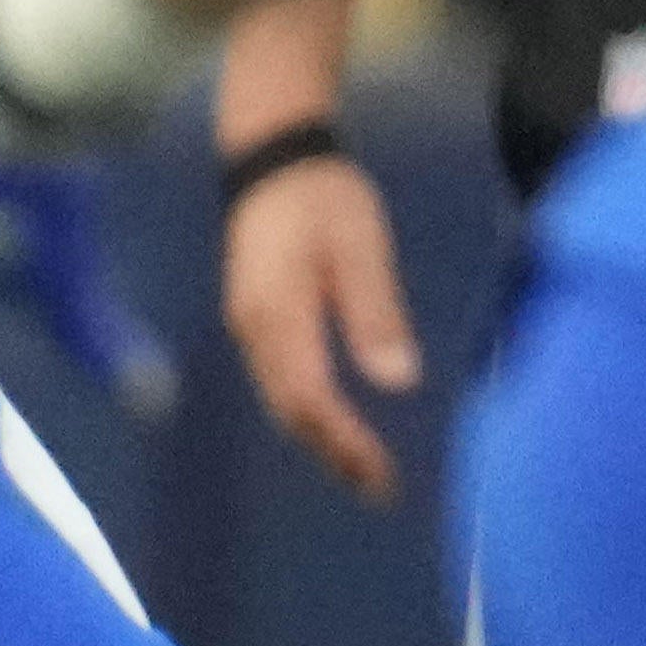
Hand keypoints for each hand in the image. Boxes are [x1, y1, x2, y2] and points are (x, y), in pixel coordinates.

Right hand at [218, 134, 421, 504]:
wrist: (271, 157)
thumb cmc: (323, 197)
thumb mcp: (361, 248)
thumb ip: (375, 312)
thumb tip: (397, 379)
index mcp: (278, 315)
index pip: (311, 399)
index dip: (345, 441)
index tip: (381, 471)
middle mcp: (253, 330)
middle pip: (290, 410)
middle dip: (332, 452)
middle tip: (378, 487)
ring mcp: (249, 324)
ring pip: (280, 398)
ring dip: (318, 437)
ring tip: (361, 469)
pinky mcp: (256, 316)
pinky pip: (279, 379)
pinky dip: (306, 410)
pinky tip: (335, 422)